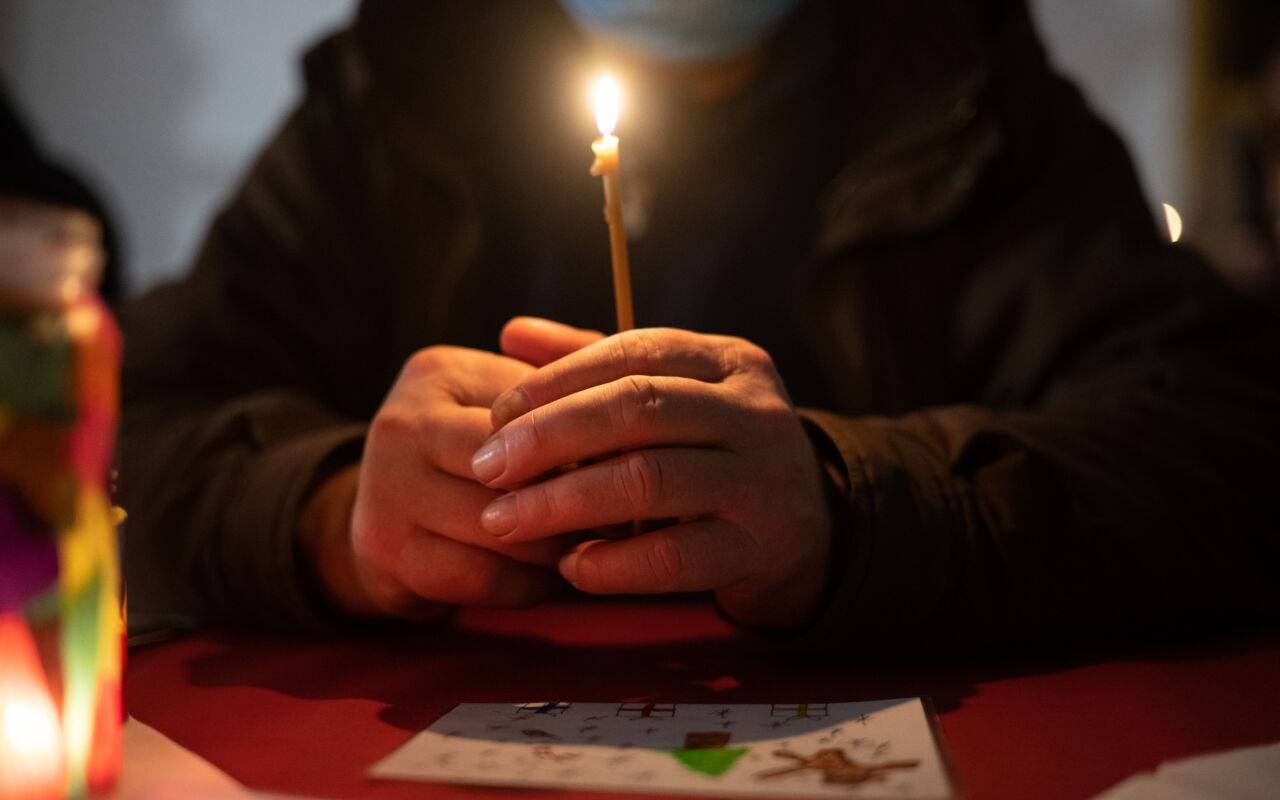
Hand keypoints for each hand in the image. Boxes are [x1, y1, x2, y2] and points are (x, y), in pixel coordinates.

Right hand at [302, 320, 600, 618]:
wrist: (387, 524)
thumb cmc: (472, 455)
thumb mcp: (509, 402)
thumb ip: (570, 376)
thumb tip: (635, 371)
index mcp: (439, 372)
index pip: (534, 411)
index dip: (588, 444)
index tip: (628, 467)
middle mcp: (403, 423)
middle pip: (518, 469)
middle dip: (576, 497)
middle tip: (623, 515)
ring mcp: (387, 488)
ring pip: (504, 527)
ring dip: (559, 547)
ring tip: (592, 546)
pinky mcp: (386, 551)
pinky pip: (483, 575)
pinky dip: (528, 585)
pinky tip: (547, 579)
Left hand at [471, 323, 833, 629]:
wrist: (812, 533)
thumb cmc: (718, 454)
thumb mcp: (672, 398)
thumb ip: (595, 364)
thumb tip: (512, 331)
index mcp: (728, 361)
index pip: (633, 351)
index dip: (557, 380)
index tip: (496, 415)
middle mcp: (752, 411)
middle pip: (638, 407)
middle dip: (550, 436)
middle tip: (486, 468)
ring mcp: (761, 480)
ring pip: (651, 479)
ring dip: (565, 501)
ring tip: (504, 522)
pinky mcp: (759, 548)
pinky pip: (675, 556)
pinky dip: (614, 564)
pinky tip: (570, 567)